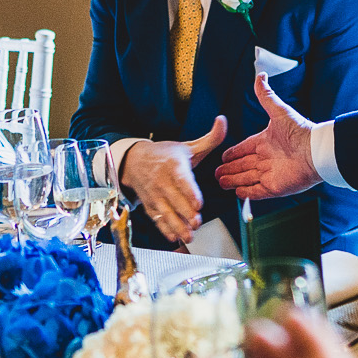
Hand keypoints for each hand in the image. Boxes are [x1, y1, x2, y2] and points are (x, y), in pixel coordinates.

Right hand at [119, 117, 228, 241]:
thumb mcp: (188, 146)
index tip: (198, 204)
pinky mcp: (150, 205)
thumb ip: (210, 138)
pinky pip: (156, 219)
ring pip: (165, 213)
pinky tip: (173, 237)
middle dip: (186, 214)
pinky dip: (164, 229)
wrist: (134, 161)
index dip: (190, 193)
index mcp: (174, 166)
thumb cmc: (165, 155)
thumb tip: (223, 120)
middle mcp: (162, 182)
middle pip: (175, 200)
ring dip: (177, 226)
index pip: (182, 180)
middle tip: (197, 223)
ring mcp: (155, 195)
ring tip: (189, 236)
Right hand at [215, 76, 320, 199]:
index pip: (244, 148)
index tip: (223, 157)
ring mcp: (270, 174)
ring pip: (247, 178)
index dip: (233, 153)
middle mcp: (267, 158)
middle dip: (230, 169)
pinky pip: (257, 192)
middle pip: (243, 165)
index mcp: (266, 142)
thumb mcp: (279, 111)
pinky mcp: (275, 188)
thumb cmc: (301, 131)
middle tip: (216, 173)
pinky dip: (247, 194)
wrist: (316, 152)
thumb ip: (266, 96)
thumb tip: (260, 76)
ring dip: (234, 181)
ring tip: (221, 183)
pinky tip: (237, 193)